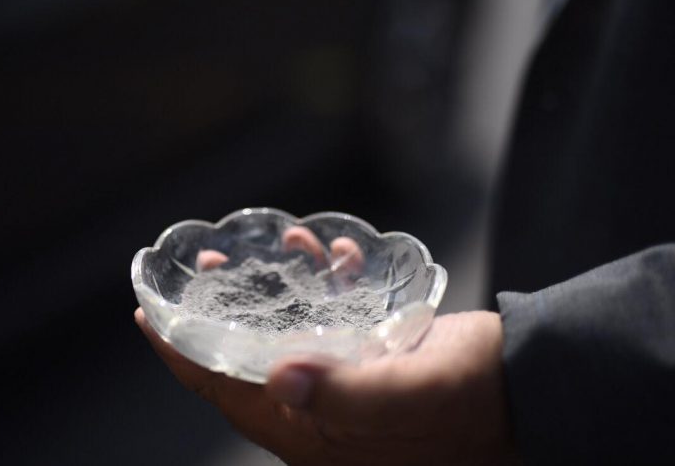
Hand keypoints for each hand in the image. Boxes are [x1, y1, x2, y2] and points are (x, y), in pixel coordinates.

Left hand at [135, 227, 516, 465]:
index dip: (180, 355)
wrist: (535, 391)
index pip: (225, 394)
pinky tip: (336, 259)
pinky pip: (329, 325)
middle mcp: (321, 418)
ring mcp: (345, 392)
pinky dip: (325, 288)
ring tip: (278, 246)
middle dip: (221, 312)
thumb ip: (347, 393)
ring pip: (285, 337)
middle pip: (245, 363)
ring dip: (274, 290)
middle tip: (209, 264)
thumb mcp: (413, 393)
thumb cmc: (477, 397)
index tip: (147, 314)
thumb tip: (280, 377)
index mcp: (315, 436)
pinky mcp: (372, 364)